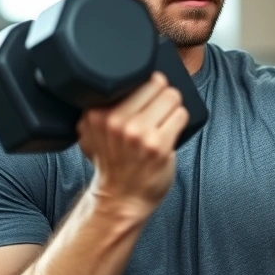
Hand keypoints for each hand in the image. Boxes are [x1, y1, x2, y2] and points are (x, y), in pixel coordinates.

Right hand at [78, 72, 188, 217]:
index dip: (144, 86)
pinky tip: (169, 133)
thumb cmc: (113, 165)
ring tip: (163, 122)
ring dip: (172, 108)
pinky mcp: (158, 146)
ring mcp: (137, 133)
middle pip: (156, 83)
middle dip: (161, 94)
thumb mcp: (93, 132)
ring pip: (172, 96)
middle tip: (156, 111)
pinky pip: (181, 115)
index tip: (144, 99)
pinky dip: (180, 121)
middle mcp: (115, 121)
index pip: (133, 76)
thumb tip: (127, 76)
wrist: (120, 199)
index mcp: (96, 113)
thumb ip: (102, 107)